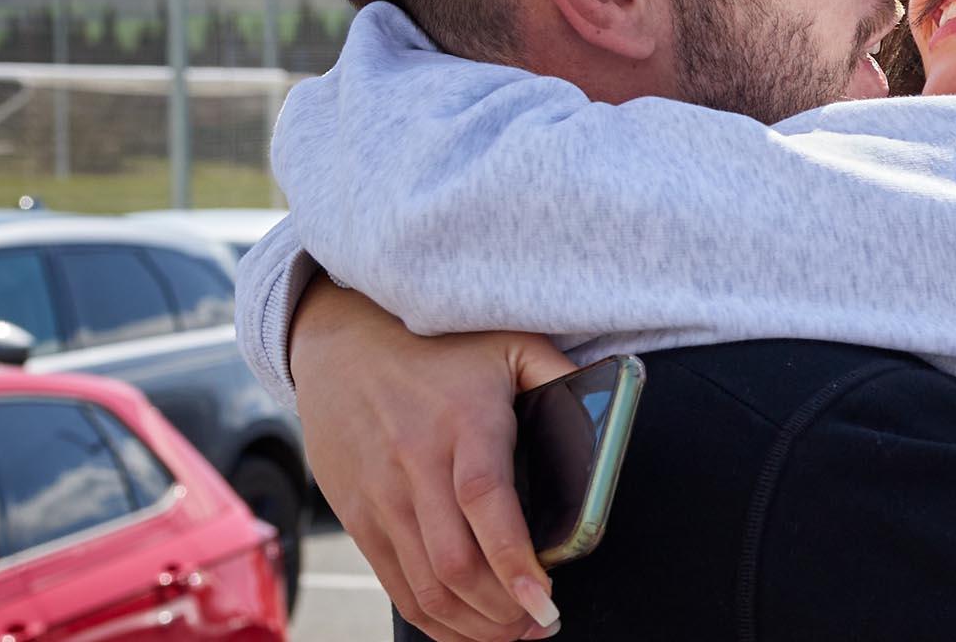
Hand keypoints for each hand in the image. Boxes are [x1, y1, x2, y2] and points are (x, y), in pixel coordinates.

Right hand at [290, 281, 578, 641]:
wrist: (342, 344)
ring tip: (514, 633)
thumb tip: (613, 402)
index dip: (514, 560)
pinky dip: (433, 618)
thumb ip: (561, 374)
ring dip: (473, 625)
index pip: (485, 502)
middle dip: (503, 610)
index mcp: (463, 424)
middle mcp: (415, 465)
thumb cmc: (438, 347)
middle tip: (542, 624)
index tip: (545, 599)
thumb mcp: (508, 344)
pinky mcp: (357, 518)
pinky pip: (395, 585)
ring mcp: (381, 497)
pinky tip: (467, 627)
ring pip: (425, 586)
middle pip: (455, 562)